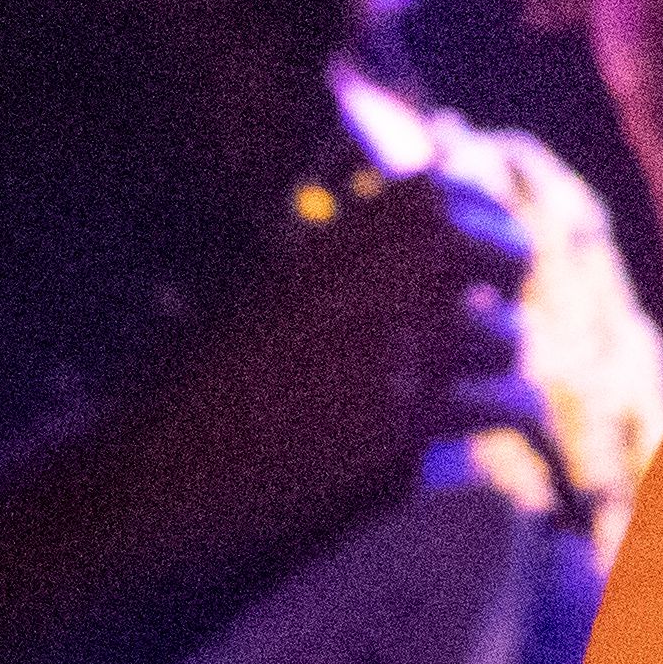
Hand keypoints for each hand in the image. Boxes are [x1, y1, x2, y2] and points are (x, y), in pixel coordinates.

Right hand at [102, 171, 543, 582]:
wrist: (150, 467)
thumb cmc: (196, 381)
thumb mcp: (274, 283)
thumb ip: (351, 251)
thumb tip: (437, 208)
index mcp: (350, 226)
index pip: (463, 196)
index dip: (485, 231)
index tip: (482, 266)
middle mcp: (391, 267)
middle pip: (510, 255)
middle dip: (505, 292)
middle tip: (487, 326)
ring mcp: (405, 340)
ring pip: (508, 340)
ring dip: (497, 367)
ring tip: (474, 388)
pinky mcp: (408, 417)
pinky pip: (505, 405)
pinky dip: (512, 419)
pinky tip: (507, 429)